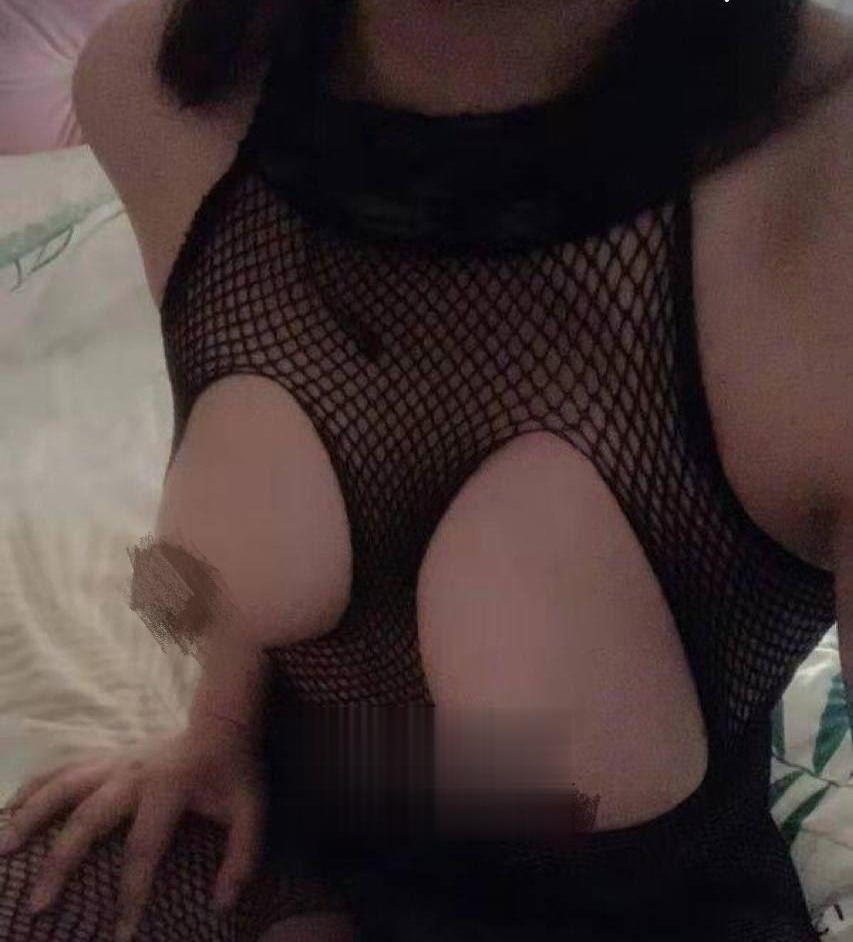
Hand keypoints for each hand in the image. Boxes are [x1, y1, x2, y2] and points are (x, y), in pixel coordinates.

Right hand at [0, 719, 265, 939]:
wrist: (222, 721)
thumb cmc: (234, 771)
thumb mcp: (253, 810)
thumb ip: (244, 856)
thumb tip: (221, 905)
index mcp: (170, 786)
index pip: (144, 847)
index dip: (131, 893)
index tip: (121, 934)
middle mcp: (134, 772)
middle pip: (88, 817)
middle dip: (61, 862)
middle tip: (38, 905)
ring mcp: (115, 760)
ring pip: (64, 786)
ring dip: (31, 816)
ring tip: (2, 850)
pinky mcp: (105, 756)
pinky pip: (61, 768)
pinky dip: (33, 787)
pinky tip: (8, 810)